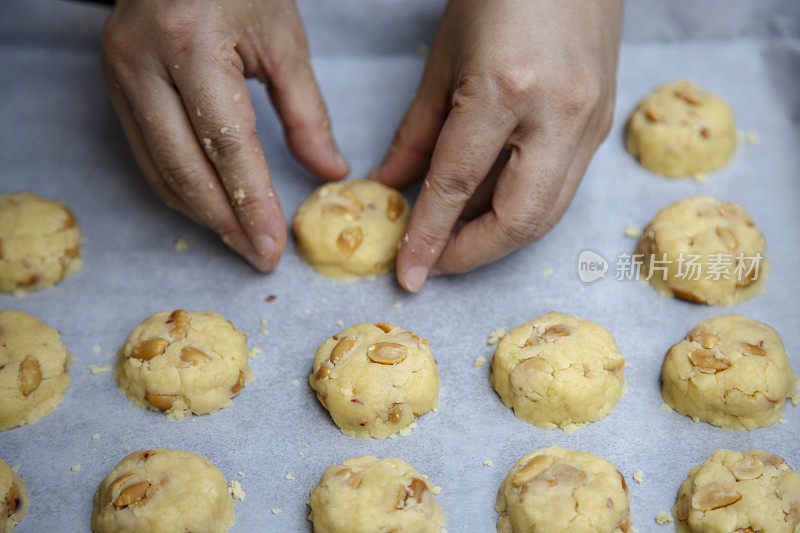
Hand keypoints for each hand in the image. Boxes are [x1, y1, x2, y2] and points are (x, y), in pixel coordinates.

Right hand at [101, 0, 348, 270]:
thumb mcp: (283, 40)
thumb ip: (307, 112)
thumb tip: (330, 172)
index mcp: (192, 44)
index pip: (227, 144)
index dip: (252, 203)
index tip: (272, 247)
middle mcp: (144, 63)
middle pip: (185, 167)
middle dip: (225, 222)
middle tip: (257, 257)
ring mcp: (120, 74)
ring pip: (159, 168)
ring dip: (201, 213)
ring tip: (240, 241)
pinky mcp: (112, 84)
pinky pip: (145, 154)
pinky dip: (179, 188)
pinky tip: (209, 209)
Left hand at [370, 0, 622, 290]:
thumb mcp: (443, 60)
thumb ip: (416, 133)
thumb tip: (390, 186)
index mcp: (507, 89)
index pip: (457, 184)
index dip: (428, 236)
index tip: (409, 273)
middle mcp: (558, 115)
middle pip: (519, 220)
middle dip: (472, 254)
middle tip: (435, 262)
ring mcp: (589, 124)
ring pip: (547, 213)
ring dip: (498, 238)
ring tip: (458, 239)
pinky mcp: (601, 127)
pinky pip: (560, 188)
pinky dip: (521, 208)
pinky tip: (489, 205)